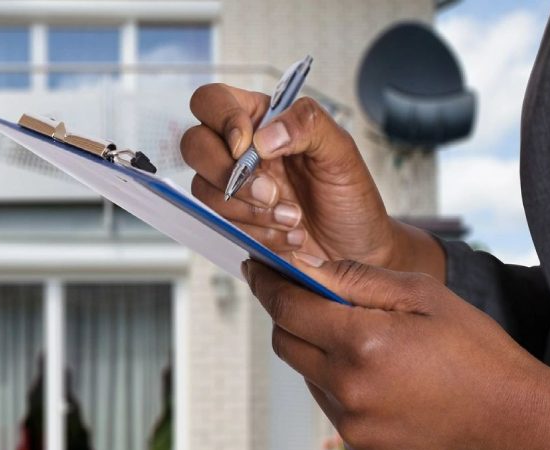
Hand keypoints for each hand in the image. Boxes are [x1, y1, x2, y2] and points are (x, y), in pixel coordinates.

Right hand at [181, 84, 402, 266]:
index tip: (247, 146)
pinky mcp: (234, 223)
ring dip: (248, 210)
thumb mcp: (341, 151)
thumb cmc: (349, 197)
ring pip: (204, 190)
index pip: (214, 101)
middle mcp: (240, 152)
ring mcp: (233, 189)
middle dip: (227, 172)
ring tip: (292, 218)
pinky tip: (287, 236)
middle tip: (269, 192)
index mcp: (261, 120)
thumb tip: (264, 136)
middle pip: (194, 145)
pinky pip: (220, 225)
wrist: (355, 249)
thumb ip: (307, 124)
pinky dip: (256, 234)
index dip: (221, 119)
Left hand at [242, 254, 549, 449]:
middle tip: (313, 301)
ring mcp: (351, 425)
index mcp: (362, 343)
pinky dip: (339, 386)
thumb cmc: (474, 348)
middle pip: (286, 343)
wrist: (512, 420)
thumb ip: (357, 278)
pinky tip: (380, 380)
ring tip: (367, 345)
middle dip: (291, 317)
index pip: (287, 308)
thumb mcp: (422, 293)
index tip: (254, 269)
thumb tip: (306, 267)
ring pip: (307, 376)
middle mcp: (348, 388)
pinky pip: (330, 406)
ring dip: (320, 354)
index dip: (267, 285)